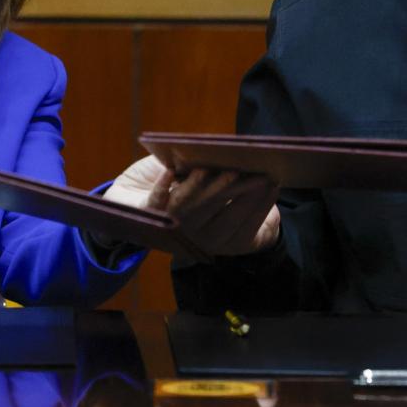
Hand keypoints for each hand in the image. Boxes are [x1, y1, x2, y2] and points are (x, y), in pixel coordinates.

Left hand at [105, 155, 279, 259]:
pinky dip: (164, 186)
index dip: (259, 207)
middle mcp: (195, 238)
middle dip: (241, 195)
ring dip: (208, 190)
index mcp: (215, 238)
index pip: (243, 227)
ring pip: (193, 211)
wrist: (132, 204)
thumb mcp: (210, 193)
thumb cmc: (179, 191)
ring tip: (225, 171)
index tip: (274, 183)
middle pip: (221, 218)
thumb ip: (228, 184)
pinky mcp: (146, 216)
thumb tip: (253, 167)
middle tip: (258, 175)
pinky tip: (171, 170)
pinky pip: (157, 203)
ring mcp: (172, 229)